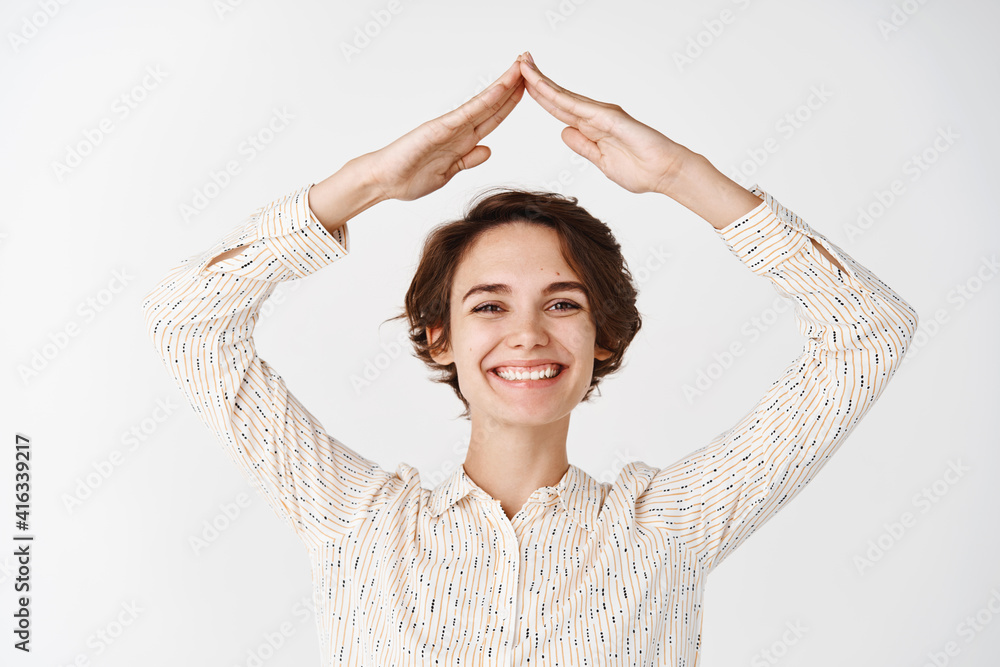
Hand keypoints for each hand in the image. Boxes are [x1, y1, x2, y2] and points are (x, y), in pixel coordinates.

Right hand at [362, 58, 525, 201]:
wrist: (383, 181)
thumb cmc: (409, 177)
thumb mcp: (448, 172)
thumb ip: (468, 160)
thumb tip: (487, 150)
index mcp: (463, 141)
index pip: (493, 118)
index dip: (511, 103)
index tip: (529, 89)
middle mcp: (459, 129)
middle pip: (493, 104)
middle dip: (512, 86)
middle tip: (530, 64)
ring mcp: (450, 126)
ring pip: (484, 103)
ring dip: (503, 85)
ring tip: (520, 67)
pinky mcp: (439, 129)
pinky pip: (468, 113)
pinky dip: (485, 101)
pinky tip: (500, 90)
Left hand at [517, 54, 690, 195]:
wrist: (665, 173)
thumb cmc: (641, 170)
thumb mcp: (601, 161)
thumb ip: (583, 146)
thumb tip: (565, 132)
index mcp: (591, 127)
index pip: (558, 109)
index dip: (540, 96)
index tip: (522, 84)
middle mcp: (594, 115)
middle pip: (557, 96)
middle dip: (536, 80)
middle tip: (518, 61)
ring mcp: (600, 114)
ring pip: (562, 95)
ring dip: (541, 80)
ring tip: (522, 64)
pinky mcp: (607, 117)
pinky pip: (575, 105)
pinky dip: (556, 94)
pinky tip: (540, 86)